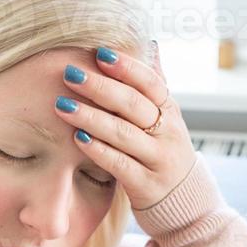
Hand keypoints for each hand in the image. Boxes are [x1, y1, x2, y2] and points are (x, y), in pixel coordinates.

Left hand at [55, 42, 195, 211]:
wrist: (184, 201)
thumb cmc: (163, 151)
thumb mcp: (166, 119)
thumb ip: (154, 86)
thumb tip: (151, 45)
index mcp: (170, 111)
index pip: (150, 83)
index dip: (126, 67)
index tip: (99, 53)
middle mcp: (168, 133)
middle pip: (133, 105)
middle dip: (100, 87)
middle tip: (70, 74)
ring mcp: (158, 160)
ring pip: (124, 134)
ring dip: (91, 118)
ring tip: (62, 106)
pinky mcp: (146, 185)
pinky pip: (120, 165)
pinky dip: (99, 151)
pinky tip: (78, 138)